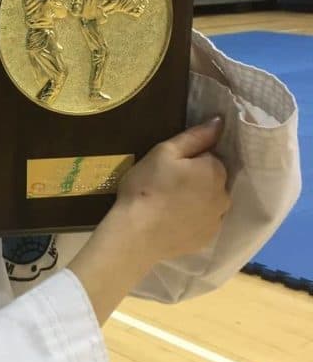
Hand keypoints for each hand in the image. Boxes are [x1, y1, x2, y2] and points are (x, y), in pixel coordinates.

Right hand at [114, 117, 230, 262]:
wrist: (136, 234)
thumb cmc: (147, 187)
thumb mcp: (164, 152)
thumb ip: (195, 136)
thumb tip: (220, 122)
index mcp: (215, 170)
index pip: (209, 157)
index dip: (189, 160)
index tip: (169, 167)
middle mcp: (224, 195)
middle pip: (212, 180)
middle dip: (196, 180)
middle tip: (166, 185)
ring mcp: (217, 220)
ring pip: (210, 202)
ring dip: (196, 201)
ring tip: (169, 206)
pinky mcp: (207, 239)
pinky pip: (203, 223)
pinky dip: (192, 220)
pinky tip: (172, 222)